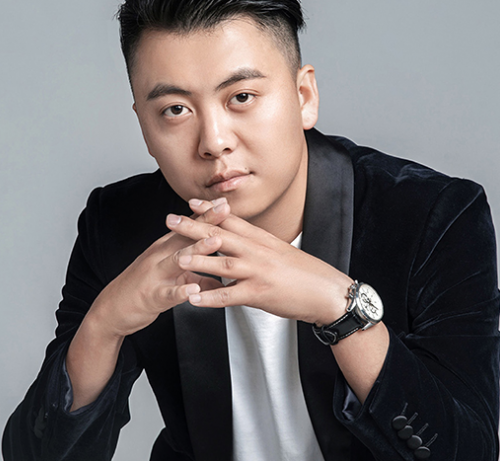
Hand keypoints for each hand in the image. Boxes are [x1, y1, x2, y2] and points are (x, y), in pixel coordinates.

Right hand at [87, 198, 228, 337]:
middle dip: (206, 221)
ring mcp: (155, 275)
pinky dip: (181, 291)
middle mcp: (160, 256)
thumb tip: (220, 279)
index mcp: (165, 249)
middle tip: (225, 209)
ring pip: (178, 259)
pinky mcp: (152, 296)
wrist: (112, 309)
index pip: (188, 227)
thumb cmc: (142, 290)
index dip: (206, 214)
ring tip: (216, 243)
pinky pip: (168, 293)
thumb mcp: (171, 279)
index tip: (223, 202)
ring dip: (197, 249)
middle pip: (185, 235)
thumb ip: (196, 276)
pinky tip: (193, 290)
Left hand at [166, 198, 353, 325]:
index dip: (209, 210)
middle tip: (171, 220)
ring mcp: (258, 273)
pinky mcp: (259, 295)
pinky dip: (210, 297)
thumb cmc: (305, 272)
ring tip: (176, 257)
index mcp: (262, 239)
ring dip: (198, 260)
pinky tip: (194, 298)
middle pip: (220, 236)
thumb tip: (240, 236)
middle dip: (194, 227)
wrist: (328, 292)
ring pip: (222, 264)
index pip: (231, 220)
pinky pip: (230, 296)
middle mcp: (257, 252)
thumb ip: (257, 243)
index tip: (190, 202)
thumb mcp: (280, 250)